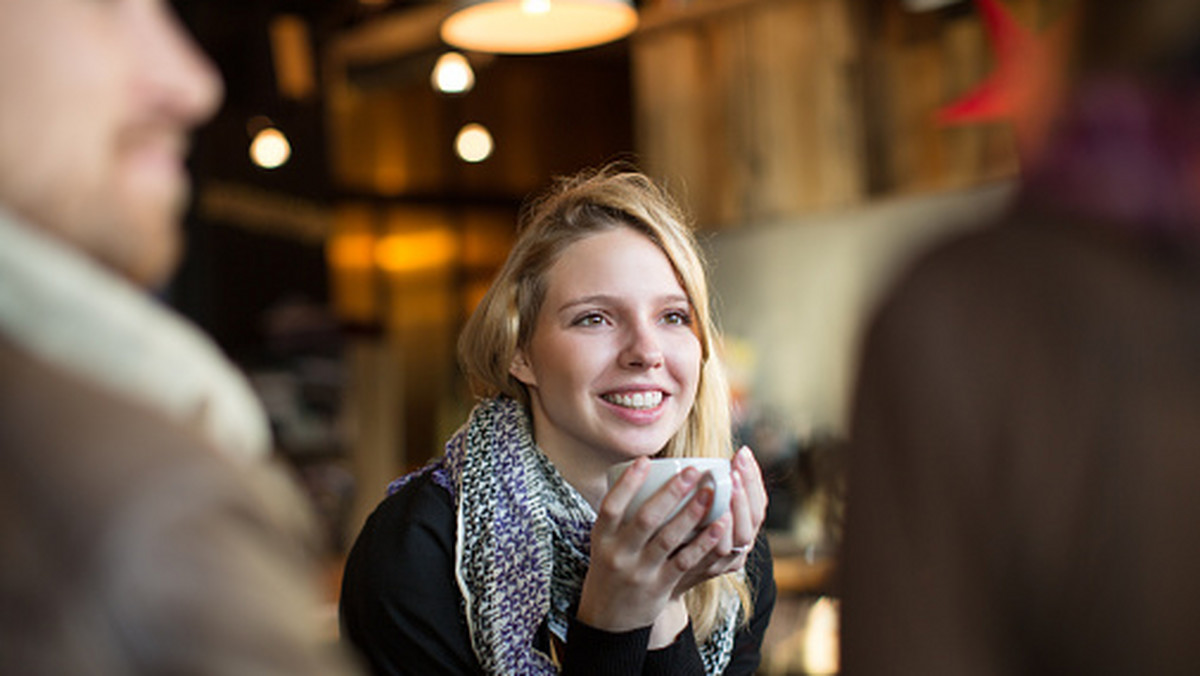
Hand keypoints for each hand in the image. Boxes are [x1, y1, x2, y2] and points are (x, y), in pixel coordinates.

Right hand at [577, 458, 726, 634]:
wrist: (609, 617)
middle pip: (646, 519)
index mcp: (603, 537)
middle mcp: (619, 554)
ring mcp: (639, 572)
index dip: (628, 483)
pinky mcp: (659, 587)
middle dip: (672, 493)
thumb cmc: (612, 564)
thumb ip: (622, 513)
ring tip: (711, 492)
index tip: (647, 460)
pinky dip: (703, 543)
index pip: (611, 505)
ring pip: (668, 539)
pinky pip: (684, 562)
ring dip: (692, 514)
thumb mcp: (606, 540)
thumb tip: (644, 469)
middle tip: (694, 470)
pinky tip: (720, 526)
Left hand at [669, 446, 768, 595]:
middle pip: (754, 517)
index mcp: (743, 527)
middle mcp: (741, 545)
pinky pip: (721, 553)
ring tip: (730, 482)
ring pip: (742, 534)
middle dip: (748, 488)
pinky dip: (720, 535)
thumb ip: (701, 489)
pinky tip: (718, 519)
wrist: (654, 577)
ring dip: (739, 507)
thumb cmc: (672, 534)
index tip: (743, 451)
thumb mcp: (693, 510)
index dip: (754, 477)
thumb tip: (707, 451)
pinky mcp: (709, 571)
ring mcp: (727, 560)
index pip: (759, 501)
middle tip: (736, 466)